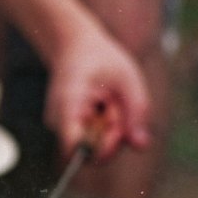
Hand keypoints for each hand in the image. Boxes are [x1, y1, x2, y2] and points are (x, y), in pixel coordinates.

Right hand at [44, 32, 150, 160]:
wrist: (73, 48)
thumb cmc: (101, 60)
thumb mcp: (128, 78)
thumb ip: (137, 112)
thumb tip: (140, 146)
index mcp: (69, 101)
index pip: (73, 144)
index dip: (100, 149)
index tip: (118, 131)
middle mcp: (57, 118)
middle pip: (92, 149)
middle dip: (115, 133)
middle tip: (117, 104)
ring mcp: (58, 126)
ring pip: (94, 146)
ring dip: (111, 129)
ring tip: (108, 101)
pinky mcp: (63, 130)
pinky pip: (91, 141)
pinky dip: (103, 127)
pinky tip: (100, 106)